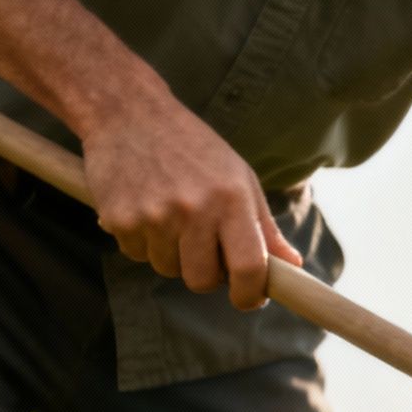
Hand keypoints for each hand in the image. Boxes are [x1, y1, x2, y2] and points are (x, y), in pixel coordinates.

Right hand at [82, 96, 302, 310]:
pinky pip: (136, 254)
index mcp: (231, 200)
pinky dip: (143, 241)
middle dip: (206, 276)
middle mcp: (193, 209)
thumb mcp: (239, 178)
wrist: (128, 112)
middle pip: (202, 281)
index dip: (251, 294)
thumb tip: (293, 266)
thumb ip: (264, 227)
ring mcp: (153, 215)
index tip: (249, 299)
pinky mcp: (118, 217)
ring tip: (171, 216)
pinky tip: (144, 208)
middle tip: (203, 249)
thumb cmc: (193, 147)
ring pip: (167, 269)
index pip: (249, 267)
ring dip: (172, 255)